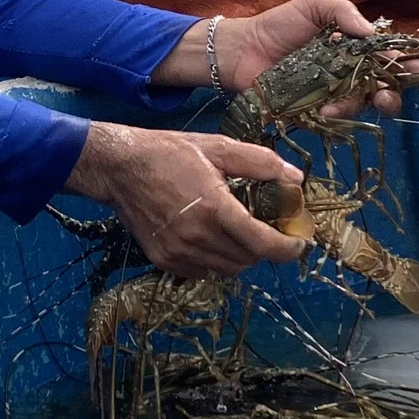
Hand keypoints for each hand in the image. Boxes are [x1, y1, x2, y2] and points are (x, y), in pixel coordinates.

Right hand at [64, 121, 302, 277]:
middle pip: (248, 259)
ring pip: (227, 269)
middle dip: (264, 247)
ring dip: (240, 255)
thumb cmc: (170, 153)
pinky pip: (203, 272)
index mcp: (215, 208)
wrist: (119, 167)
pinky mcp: (163, 260)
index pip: (263, 244)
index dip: (288, 249)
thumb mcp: (218, 146)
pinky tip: (211, 238)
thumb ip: (260, 163)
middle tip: (267, 228)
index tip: (299, 243)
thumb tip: (295, 177)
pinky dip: (215, 261)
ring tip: (238, 232)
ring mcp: (178, 252)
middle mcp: (197, 237)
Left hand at [154, 0, 418, 115]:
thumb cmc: (278, 25)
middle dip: (392, 94)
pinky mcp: (313, 111)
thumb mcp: (312, 7)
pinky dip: (333, 116)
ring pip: (359, 105)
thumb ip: (342, 12)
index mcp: (353, 48)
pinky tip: (322, 110)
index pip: (387, 58)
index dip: (408, 66)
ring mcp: (331, 94)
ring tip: (339, 104)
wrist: (241, 49)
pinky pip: (333, 118)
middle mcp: (347, 73)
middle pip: (382, 88)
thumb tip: (371, 32)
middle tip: (388, 97)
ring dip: (357, 106)